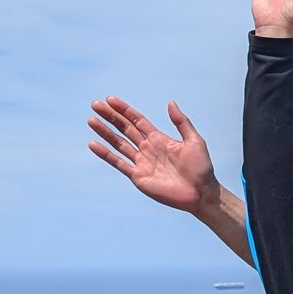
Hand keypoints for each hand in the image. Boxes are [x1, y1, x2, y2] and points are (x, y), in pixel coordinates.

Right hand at [86, 97, 220, 214]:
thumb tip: (170, 102)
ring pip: (118, 144)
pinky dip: (106, 154)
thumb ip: (182, 122)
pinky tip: (93, 144)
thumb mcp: (194, 141)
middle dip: (110, 117)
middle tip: (95, 104)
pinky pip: (119, 163)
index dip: (124, 110)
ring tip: (91, 120)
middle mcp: (148, 149)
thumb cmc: (201, 168)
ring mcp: (142, 163)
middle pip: (125, 129)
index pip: (137, 121)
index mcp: (159, 139)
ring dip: (105, 132)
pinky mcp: (138, 177)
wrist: (202, 193)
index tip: (110, 99)